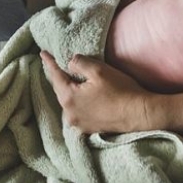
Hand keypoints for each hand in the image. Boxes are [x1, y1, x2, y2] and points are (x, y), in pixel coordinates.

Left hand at [41, 51, 156, 133]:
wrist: (139, 114)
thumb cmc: (120, 90)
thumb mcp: (99, 69)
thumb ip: (79, 62)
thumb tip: (69, 63)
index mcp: (68, 97)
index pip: (55, 75)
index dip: (49, 62)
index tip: (43, 53)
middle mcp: (69, 114)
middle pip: (60, 90)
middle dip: (58, 77)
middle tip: (55, 64)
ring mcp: (78, 124)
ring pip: (68, 101)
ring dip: (68, 90)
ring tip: (69, 79)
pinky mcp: (88, 128)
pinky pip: (76, 111)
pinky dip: (76, 102)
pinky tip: (82, 96)